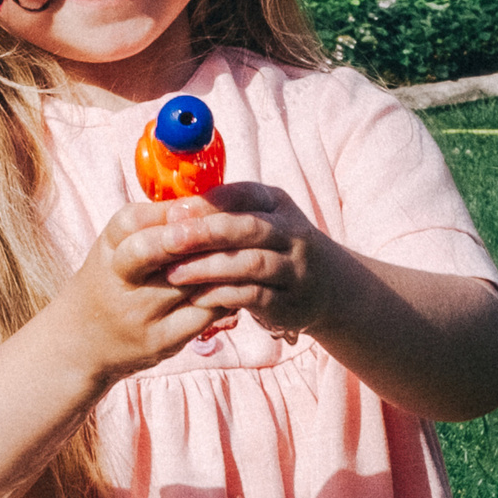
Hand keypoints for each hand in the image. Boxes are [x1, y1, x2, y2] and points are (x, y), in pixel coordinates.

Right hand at [54, 202, 274, 381]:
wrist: (81, 341)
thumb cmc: (114, 279)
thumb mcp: (120, 244)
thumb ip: (158, 220)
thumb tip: (213, 194)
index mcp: (109, 246)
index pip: (136, 221)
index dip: (175, 212)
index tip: (205, 206)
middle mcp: (119, 278)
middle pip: (150, 249)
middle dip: (189, 236)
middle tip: (227, 227)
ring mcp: (138, 312)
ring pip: (189, 281)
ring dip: (220, 264)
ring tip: (247, 251)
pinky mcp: (159, 340)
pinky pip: (203, 313)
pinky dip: (226, 296)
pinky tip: (240, 284)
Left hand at [139, 182, 348, 341]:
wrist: (330, 286)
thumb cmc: (278, 247)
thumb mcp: (263, 219)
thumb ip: (226, 213)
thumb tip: (171, 210)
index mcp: (278, 204)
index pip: (244, 195)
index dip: (207, 203)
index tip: (172, 212)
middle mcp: (291, 233)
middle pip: (247, 227)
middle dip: (205, 232)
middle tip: (168, 240)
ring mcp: (294, 269)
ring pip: (250, 263)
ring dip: (208, 268)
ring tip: (173, 273)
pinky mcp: (289, 302)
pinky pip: (254, 297)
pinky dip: (222, 296)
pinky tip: (196, 296)